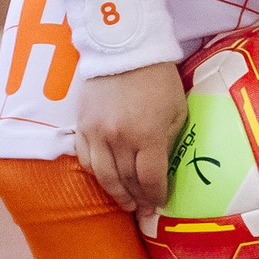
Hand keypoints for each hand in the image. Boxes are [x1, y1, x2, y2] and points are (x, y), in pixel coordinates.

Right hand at [72, 62, 188, 223]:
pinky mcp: (82, 126)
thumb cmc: (158, 79)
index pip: (151, 179)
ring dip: (116, 193)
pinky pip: (86, 159)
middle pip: (127, 181)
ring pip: (103, 176)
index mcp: (147, 135)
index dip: (157, 196)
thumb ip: (169, 142)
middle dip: (138, 199)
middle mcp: (119, 138)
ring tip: (127, 202)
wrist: (123, 50)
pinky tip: (107, 179)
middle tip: (144, 209)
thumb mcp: (176, 110)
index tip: (161, 203)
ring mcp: (96, 133)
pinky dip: (96, 174)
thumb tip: (162, 169)